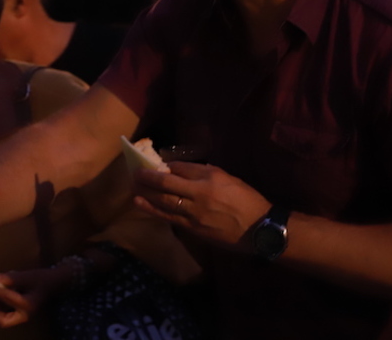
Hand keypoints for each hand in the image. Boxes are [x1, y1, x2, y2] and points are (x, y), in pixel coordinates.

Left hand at [0, 266, 73, 328]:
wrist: (54, 284)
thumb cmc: (42, 279)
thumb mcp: (27, 276)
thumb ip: (10, 278)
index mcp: (28, 305)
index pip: (9, 299)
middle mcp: (25, 314)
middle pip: (4, 320)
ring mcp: (23, 316)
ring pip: (4, 319)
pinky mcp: (21, 314)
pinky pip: (7, 315)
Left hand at [133, 162, 270, 248]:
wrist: (258, 229)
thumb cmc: (247, 199)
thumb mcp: (228, 178)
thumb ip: (205, 172)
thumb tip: (182, 170)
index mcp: (210, 178)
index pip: (181, 168)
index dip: (166, 165)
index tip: (156, 163)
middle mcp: (199, 194)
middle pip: (167, 183)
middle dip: (148, 177)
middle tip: (134, 172)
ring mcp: (194, 213)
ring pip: (164, 201)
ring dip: (146, 193)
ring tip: (133, 186)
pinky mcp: (193, 229)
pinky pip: (169, 217)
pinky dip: (153, 210)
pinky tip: (141, 204)